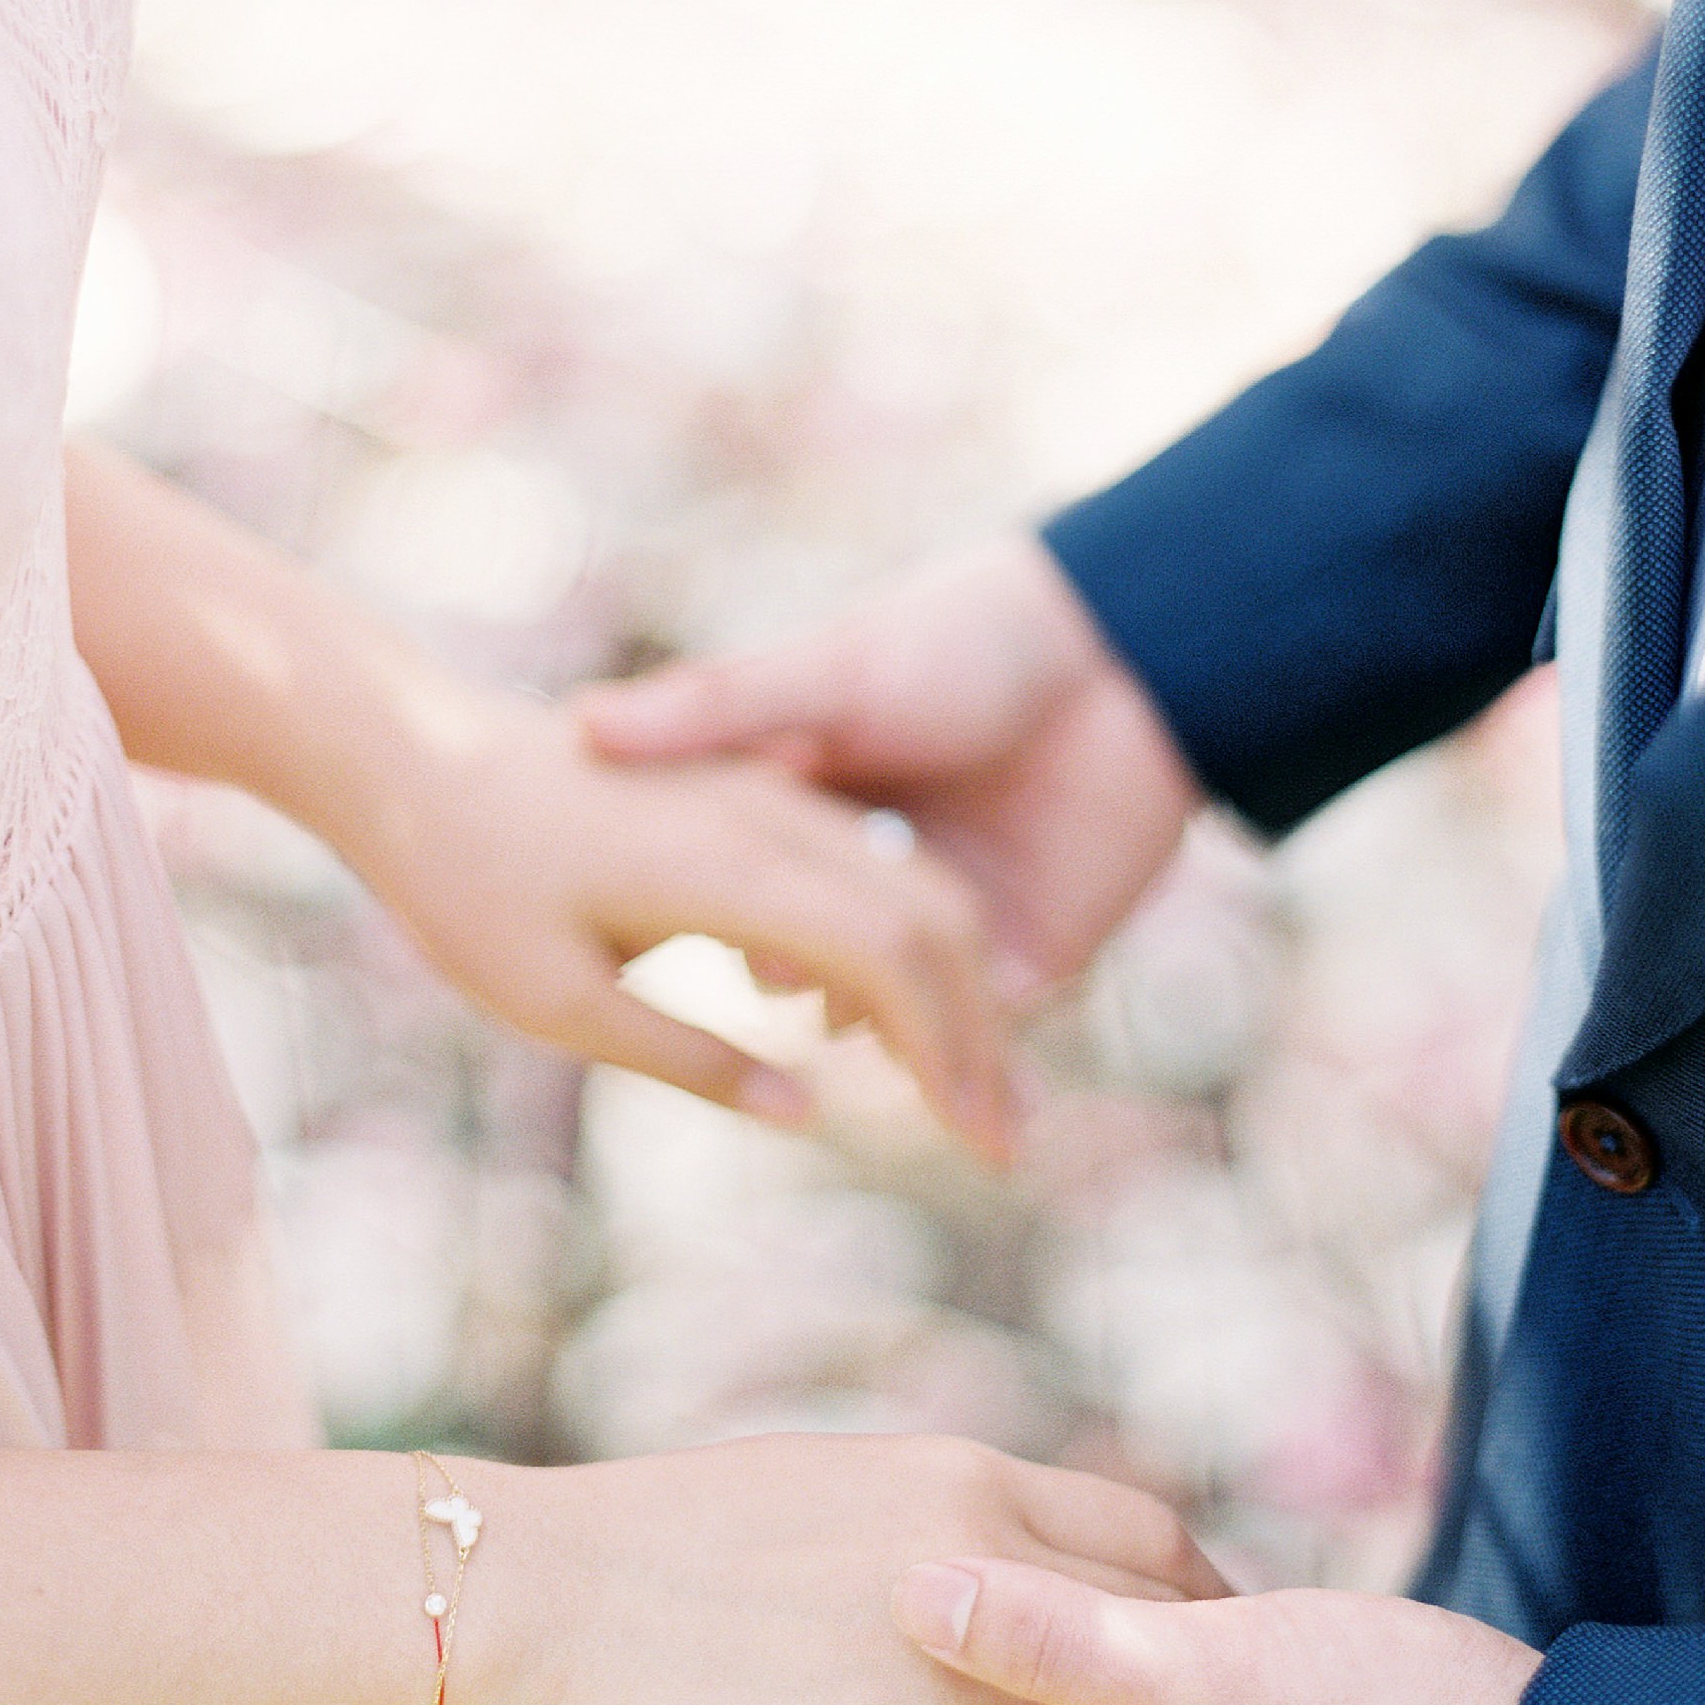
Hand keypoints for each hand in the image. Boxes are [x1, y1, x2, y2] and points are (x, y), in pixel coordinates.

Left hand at [335, 690, 1016, 1156]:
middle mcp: (769, 814)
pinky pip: (867, 865)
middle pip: (932, 914)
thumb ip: (686, 1056)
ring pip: (910, 881)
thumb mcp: (553, 1000)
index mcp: (727, 864)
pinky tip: (898, 1020)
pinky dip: (912, 941)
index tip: (977, 1143)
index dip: (948, 1050)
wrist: (406, 747)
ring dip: (961, 984)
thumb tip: (808, 1109)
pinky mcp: (751, 793)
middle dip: (983, 1029)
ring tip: (976, 1092)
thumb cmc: (459, 882)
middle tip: (1007, 1141)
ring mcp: (767, 792)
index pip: (890, 954)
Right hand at [440, 1436, 1229, 1704]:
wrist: (566, 1602)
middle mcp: (976, 1562)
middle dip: (1184, 1677)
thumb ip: (953, 1519)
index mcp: (961, 1477)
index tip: (1194, 1632)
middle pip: (1153, 1626)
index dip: (1187, 1590)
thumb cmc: (688, 1537)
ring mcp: (943, 1673)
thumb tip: (1026, 1555)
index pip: (1144, 1534)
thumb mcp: (847, 1484)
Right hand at [577, 536, 1203, 991]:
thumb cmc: (962, 640)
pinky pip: (991, 1026)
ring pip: (903, 1014)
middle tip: (797, 1000)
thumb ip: (716, 707)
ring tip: (876, 1048)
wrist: (1119, 652)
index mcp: (818, 813)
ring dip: (890, 1042)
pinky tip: (954, 1065)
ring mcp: (959, 918)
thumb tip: (584, 723)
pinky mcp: (1038, 950)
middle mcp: (879, 873)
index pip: (754, 900)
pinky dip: (970, 1053)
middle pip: (825, 967)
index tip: (727, 949)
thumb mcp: (823, 673)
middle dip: (811, 995)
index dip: (738, 931)